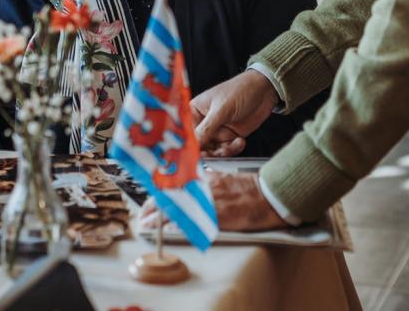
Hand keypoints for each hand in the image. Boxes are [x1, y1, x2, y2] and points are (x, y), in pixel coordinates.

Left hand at [138, 172, 284, 231]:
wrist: (265, 196)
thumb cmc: (246, 187)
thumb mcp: (222, 178)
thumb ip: (206, 180)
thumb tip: (192, 184)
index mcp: (204, 177)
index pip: (175, 183)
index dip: (160, 192)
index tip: (150, 200)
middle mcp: (202, 187)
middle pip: (171, 196)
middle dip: (154, 206)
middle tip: (143, 216)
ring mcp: (207, 202)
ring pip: (176, 208)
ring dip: (158, 218)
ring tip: (147, 225)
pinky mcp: (213, 217)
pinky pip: (189, 221)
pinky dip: (174, 226)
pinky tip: (164, 231)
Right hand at [191, 70, 278, 155]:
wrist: (264, 90)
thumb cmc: (240, 90)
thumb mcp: (222, 109)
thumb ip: (207, 128)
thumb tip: (193, 143)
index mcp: (196, 111)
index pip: (188, 131)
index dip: (191, 144)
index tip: (195, 154)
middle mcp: (205, 122)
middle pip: (200, 144)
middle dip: (208, 152)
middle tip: (215, 155)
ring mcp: (218, 130)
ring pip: (213, 150)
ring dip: (223, 152)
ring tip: (231, 146)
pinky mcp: (230, 136)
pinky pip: (227, 150)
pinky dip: (234, 149)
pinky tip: (240, 141)